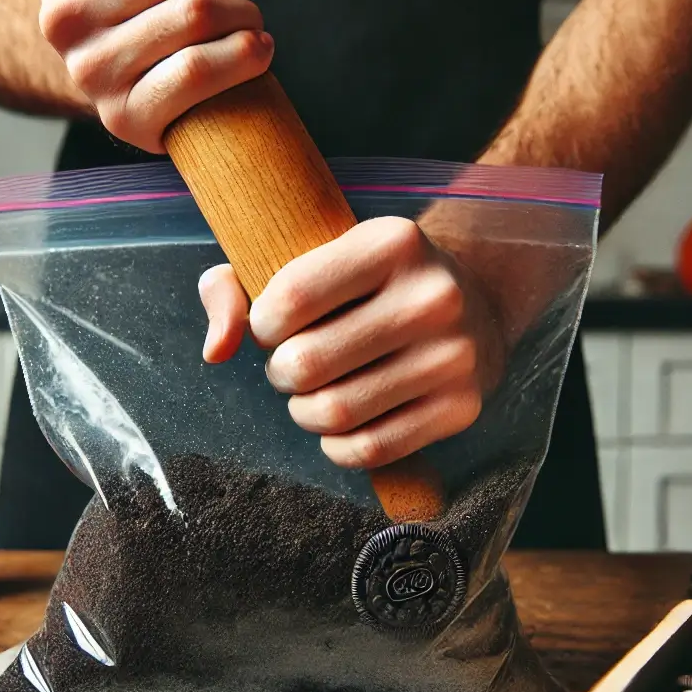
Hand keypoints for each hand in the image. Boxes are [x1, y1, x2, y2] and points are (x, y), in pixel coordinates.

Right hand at [30, 0, 271, 152]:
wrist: (121, 92)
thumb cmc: (146, 6)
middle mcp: (61, 17)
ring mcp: (90, 72)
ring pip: (197, 15)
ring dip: (246, 17)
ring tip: (250, 27)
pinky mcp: (124, 117)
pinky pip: (196, 72)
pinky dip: (243, 58)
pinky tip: (257, 53)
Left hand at [198, 218, 505, 469]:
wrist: (473, 303)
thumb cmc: (364, 285)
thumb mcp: (308, 258)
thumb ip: (234, 286)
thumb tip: (217, 349)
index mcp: (393, 242)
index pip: (291, 297)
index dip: (261, 325)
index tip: (272, 327)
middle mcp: (433, 296)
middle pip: (307, 363)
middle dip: (280, 373)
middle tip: (290, 367)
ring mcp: (454, 355)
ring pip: (335, 412)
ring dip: (304, 413)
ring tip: (311, 396)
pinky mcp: (462, 407)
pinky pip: (371, 449)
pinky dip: (337, 447)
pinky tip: (338, 427)